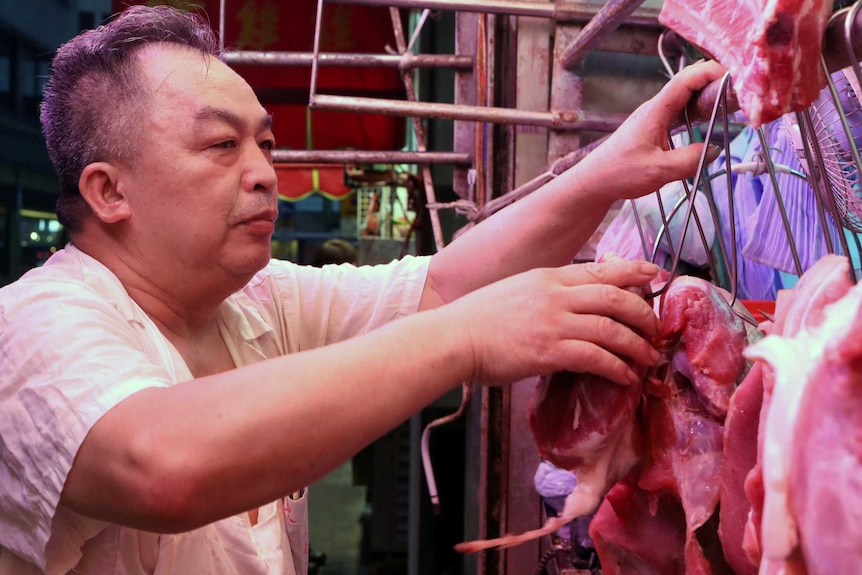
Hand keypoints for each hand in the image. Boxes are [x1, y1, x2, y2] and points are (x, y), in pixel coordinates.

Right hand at [441, 259, 661, 385]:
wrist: (453, 337)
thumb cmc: (478, 319)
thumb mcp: (517, 291)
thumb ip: (547, 293)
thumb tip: (573, 305)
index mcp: (548, 276)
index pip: (601, 270)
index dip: (633, 271)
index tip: (654, 275)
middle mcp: (555, 294)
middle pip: (615, 296)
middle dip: (643, 312)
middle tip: (655, 328)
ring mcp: (554, 322)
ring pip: (612, 328)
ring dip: (636, 344)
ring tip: (648, 357)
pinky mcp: (549, 351)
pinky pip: (596, 357)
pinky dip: (617, 368)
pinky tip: (625, 378)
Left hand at [572, 59, 727, 202]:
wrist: (594, 182)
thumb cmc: (620, 174)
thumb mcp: (659, 171)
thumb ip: (689, 160)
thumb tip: (713, 150)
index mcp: (655, 111)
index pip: (686, 79)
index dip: (711, 72)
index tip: (734, 78)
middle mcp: (655, 109)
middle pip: (688, 84)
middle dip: (714, 83)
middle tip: (740, 94)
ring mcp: (653, 118)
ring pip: (685, 98)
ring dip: (706, 98)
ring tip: (730, 104)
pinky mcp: (653, 129)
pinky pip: (679, 112)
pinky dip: (696, 112)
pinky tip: (708, 121)